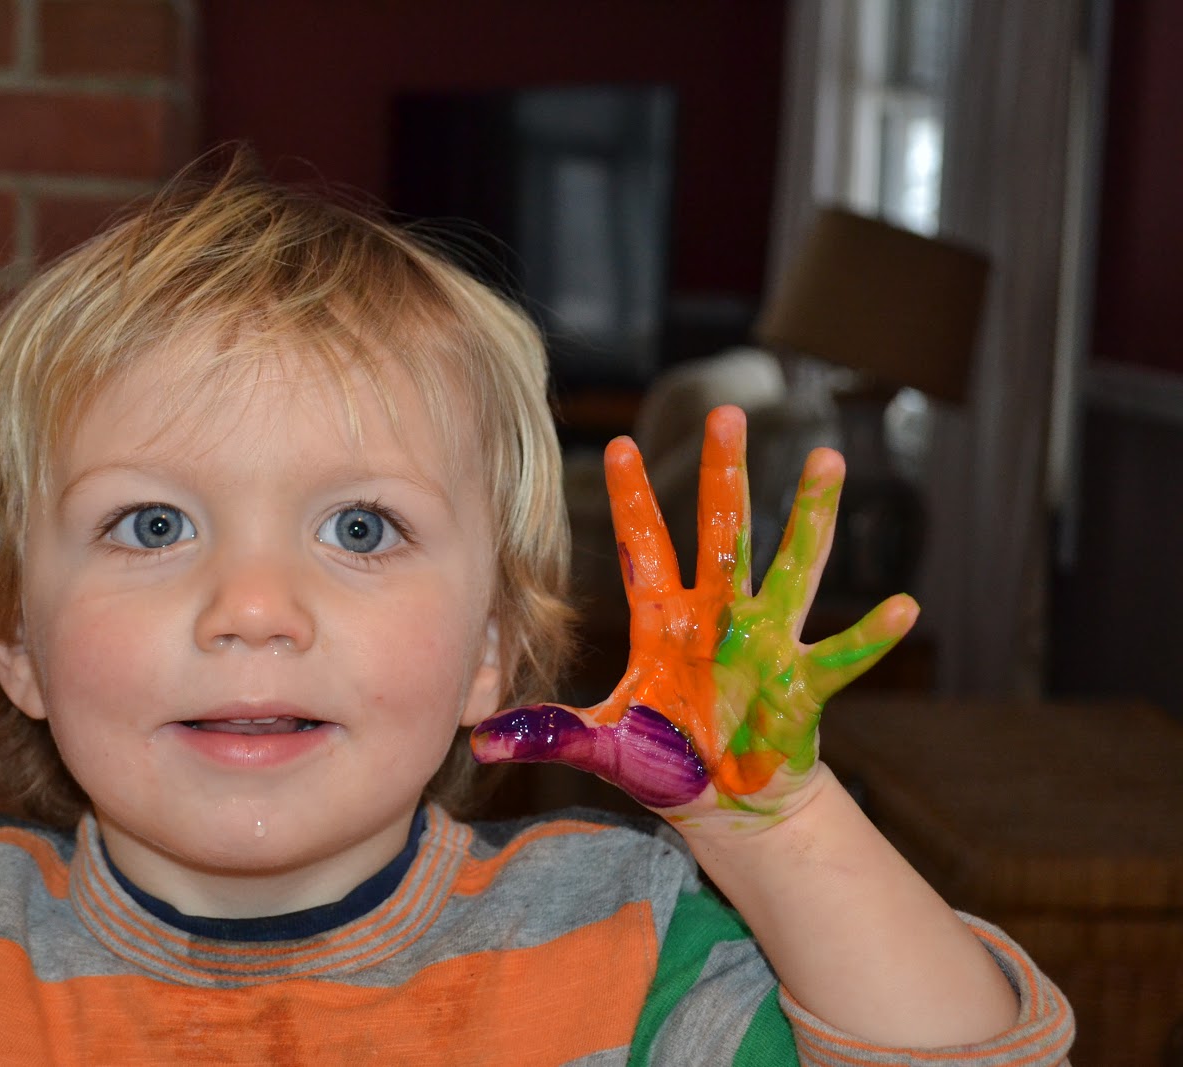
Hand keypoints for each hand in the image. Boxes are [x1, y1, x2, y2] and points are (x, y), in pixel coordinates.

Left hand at [471, 406, 914, 826]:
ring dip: (809, 515)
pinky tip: (905, 607)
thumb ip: (548, 736)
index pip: (644, 549)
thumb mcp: (603, 746)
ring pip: (791, 566)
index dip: (634, 501)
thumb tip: (475, 744)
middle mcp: (719, 618)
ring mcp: (766, 645)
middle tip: (727, 411)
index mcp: (666, 623)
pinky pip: (841, 657)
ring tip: (826, 460)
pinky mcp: (803, 687)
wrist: (728, 805)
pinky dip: (871, 636)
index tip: (621, 443)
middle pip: (722, 532)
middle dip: (723, 474)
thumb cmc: (668, 760)